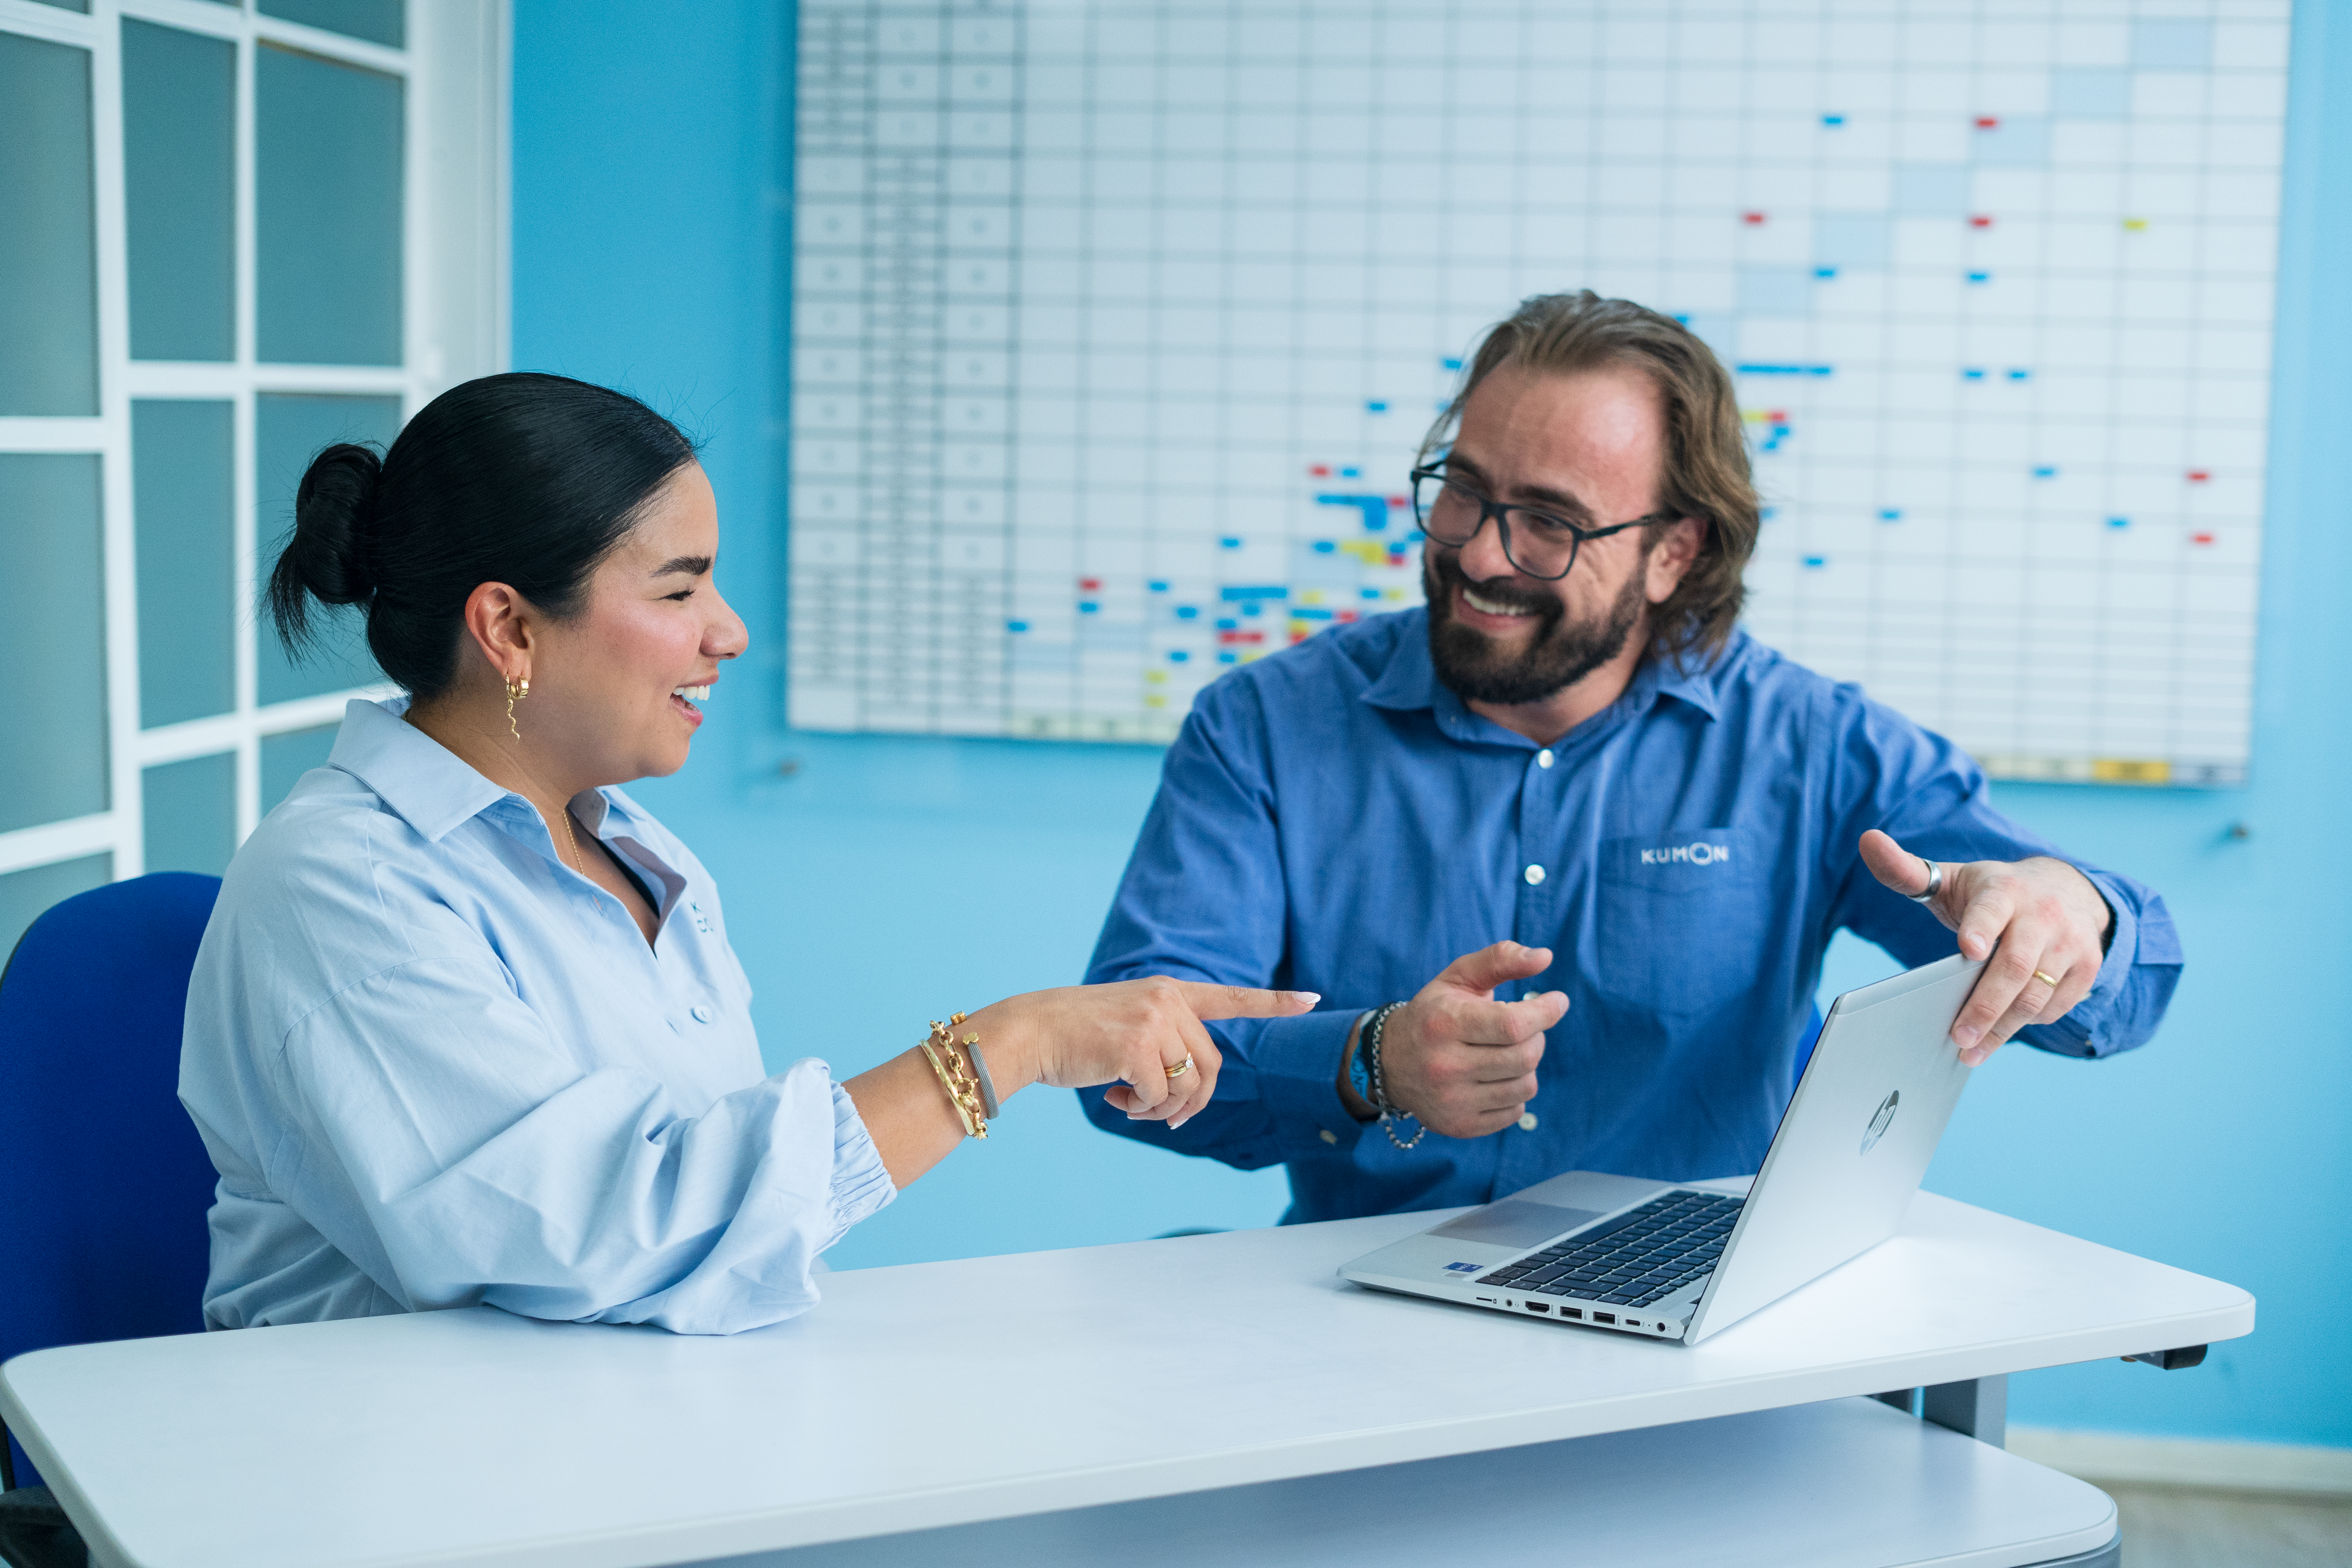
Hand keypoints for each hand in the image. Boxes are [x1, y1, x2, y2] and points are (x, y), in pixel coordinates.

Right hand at [966, 978, 1317, 1131]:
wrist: (1031, 1031)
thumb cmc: (1077, 1036)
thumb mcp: (1130, 1024)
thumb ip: (1166, 1041)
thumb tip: (1189, 1098)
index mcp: (1170, 991)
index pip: (1232, 997)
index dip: (1274, 1001)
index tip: (1311, 1000)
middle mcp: (1168, 999)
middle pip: (1211, 1065)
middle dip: (1192, 1100)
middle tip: (1162, 1116)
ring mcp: (1154, 1020)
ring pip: (1189, 1085)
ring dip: (1166, 1110)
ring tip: (1134, 1106)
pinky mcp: (1137, 1046)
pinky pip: (1160, 1097)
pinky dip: (1142, 1110)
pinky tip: (1115, 1099)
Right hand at [1344, 942, 1569, 1138]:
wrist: (1390, 1062)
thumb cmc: (1435, 1013)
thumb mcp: (1458, 977)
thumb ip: (1500, 959)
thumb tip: (1545, 957)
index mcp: (1444, 1023)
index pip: (1513, 1025)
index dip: (1545, 1013)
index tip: (1557, 1002)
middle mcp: (1445, 1065)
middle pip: (1524, 1057)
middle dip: (1536, 1037)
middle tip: (1525, 1028)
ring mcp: (1453, 1101)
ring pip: (1525, 1086)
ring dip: (1526, 1066)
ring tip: (1506, 1053)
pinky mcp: (1460, 1125)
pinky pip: (1516, 1111)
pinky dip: (1515, 1092)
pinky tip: (1495, 1077)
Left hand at [1860, 829, 2111, 1066]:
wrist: (2066, 888)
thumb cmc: (1992, 892)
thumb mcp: (1952, 878)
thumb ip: (1907, 871)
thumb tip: (1867, 841)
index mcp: (2003, 890)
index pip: (1991, 909)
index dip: (1980, 929)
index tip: (1968, 950)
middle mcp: (2043, 914)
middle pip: (2014, 966)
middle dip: (1984, 1006)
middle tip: (1957, 1037)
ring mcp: (2071, 941)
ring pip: (2036, 994)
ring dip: (2003, 1028)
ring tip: (1971, 1051)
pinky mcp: (2088, 965)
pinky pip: (2056, 1005)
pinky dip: (2028, 1023)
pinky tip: (2002, 1032)